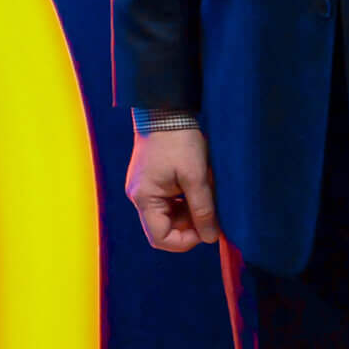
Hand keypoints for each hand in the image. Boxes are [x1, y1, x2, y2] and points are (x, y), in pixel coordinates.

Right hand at [126, 127, 219, 251]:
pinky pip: (167, 200)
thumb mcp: (196, 177)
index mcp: (144, 198)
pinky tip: (196, 184)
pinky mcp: (150, 178)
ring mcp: (143, 186)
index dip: (185, 241)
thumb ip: (203, 210)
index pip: (161, 238)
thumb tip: (210, 238)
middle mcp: (138, 196)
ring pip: (167, 214)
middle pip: (164, 227)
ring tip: (205, 192)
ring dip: (188, 210)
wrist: (165, 107)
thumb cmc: (179, 140)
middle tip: (210, 209)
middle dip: (189, 224)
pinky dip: (183, 199)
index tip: (207, 228)